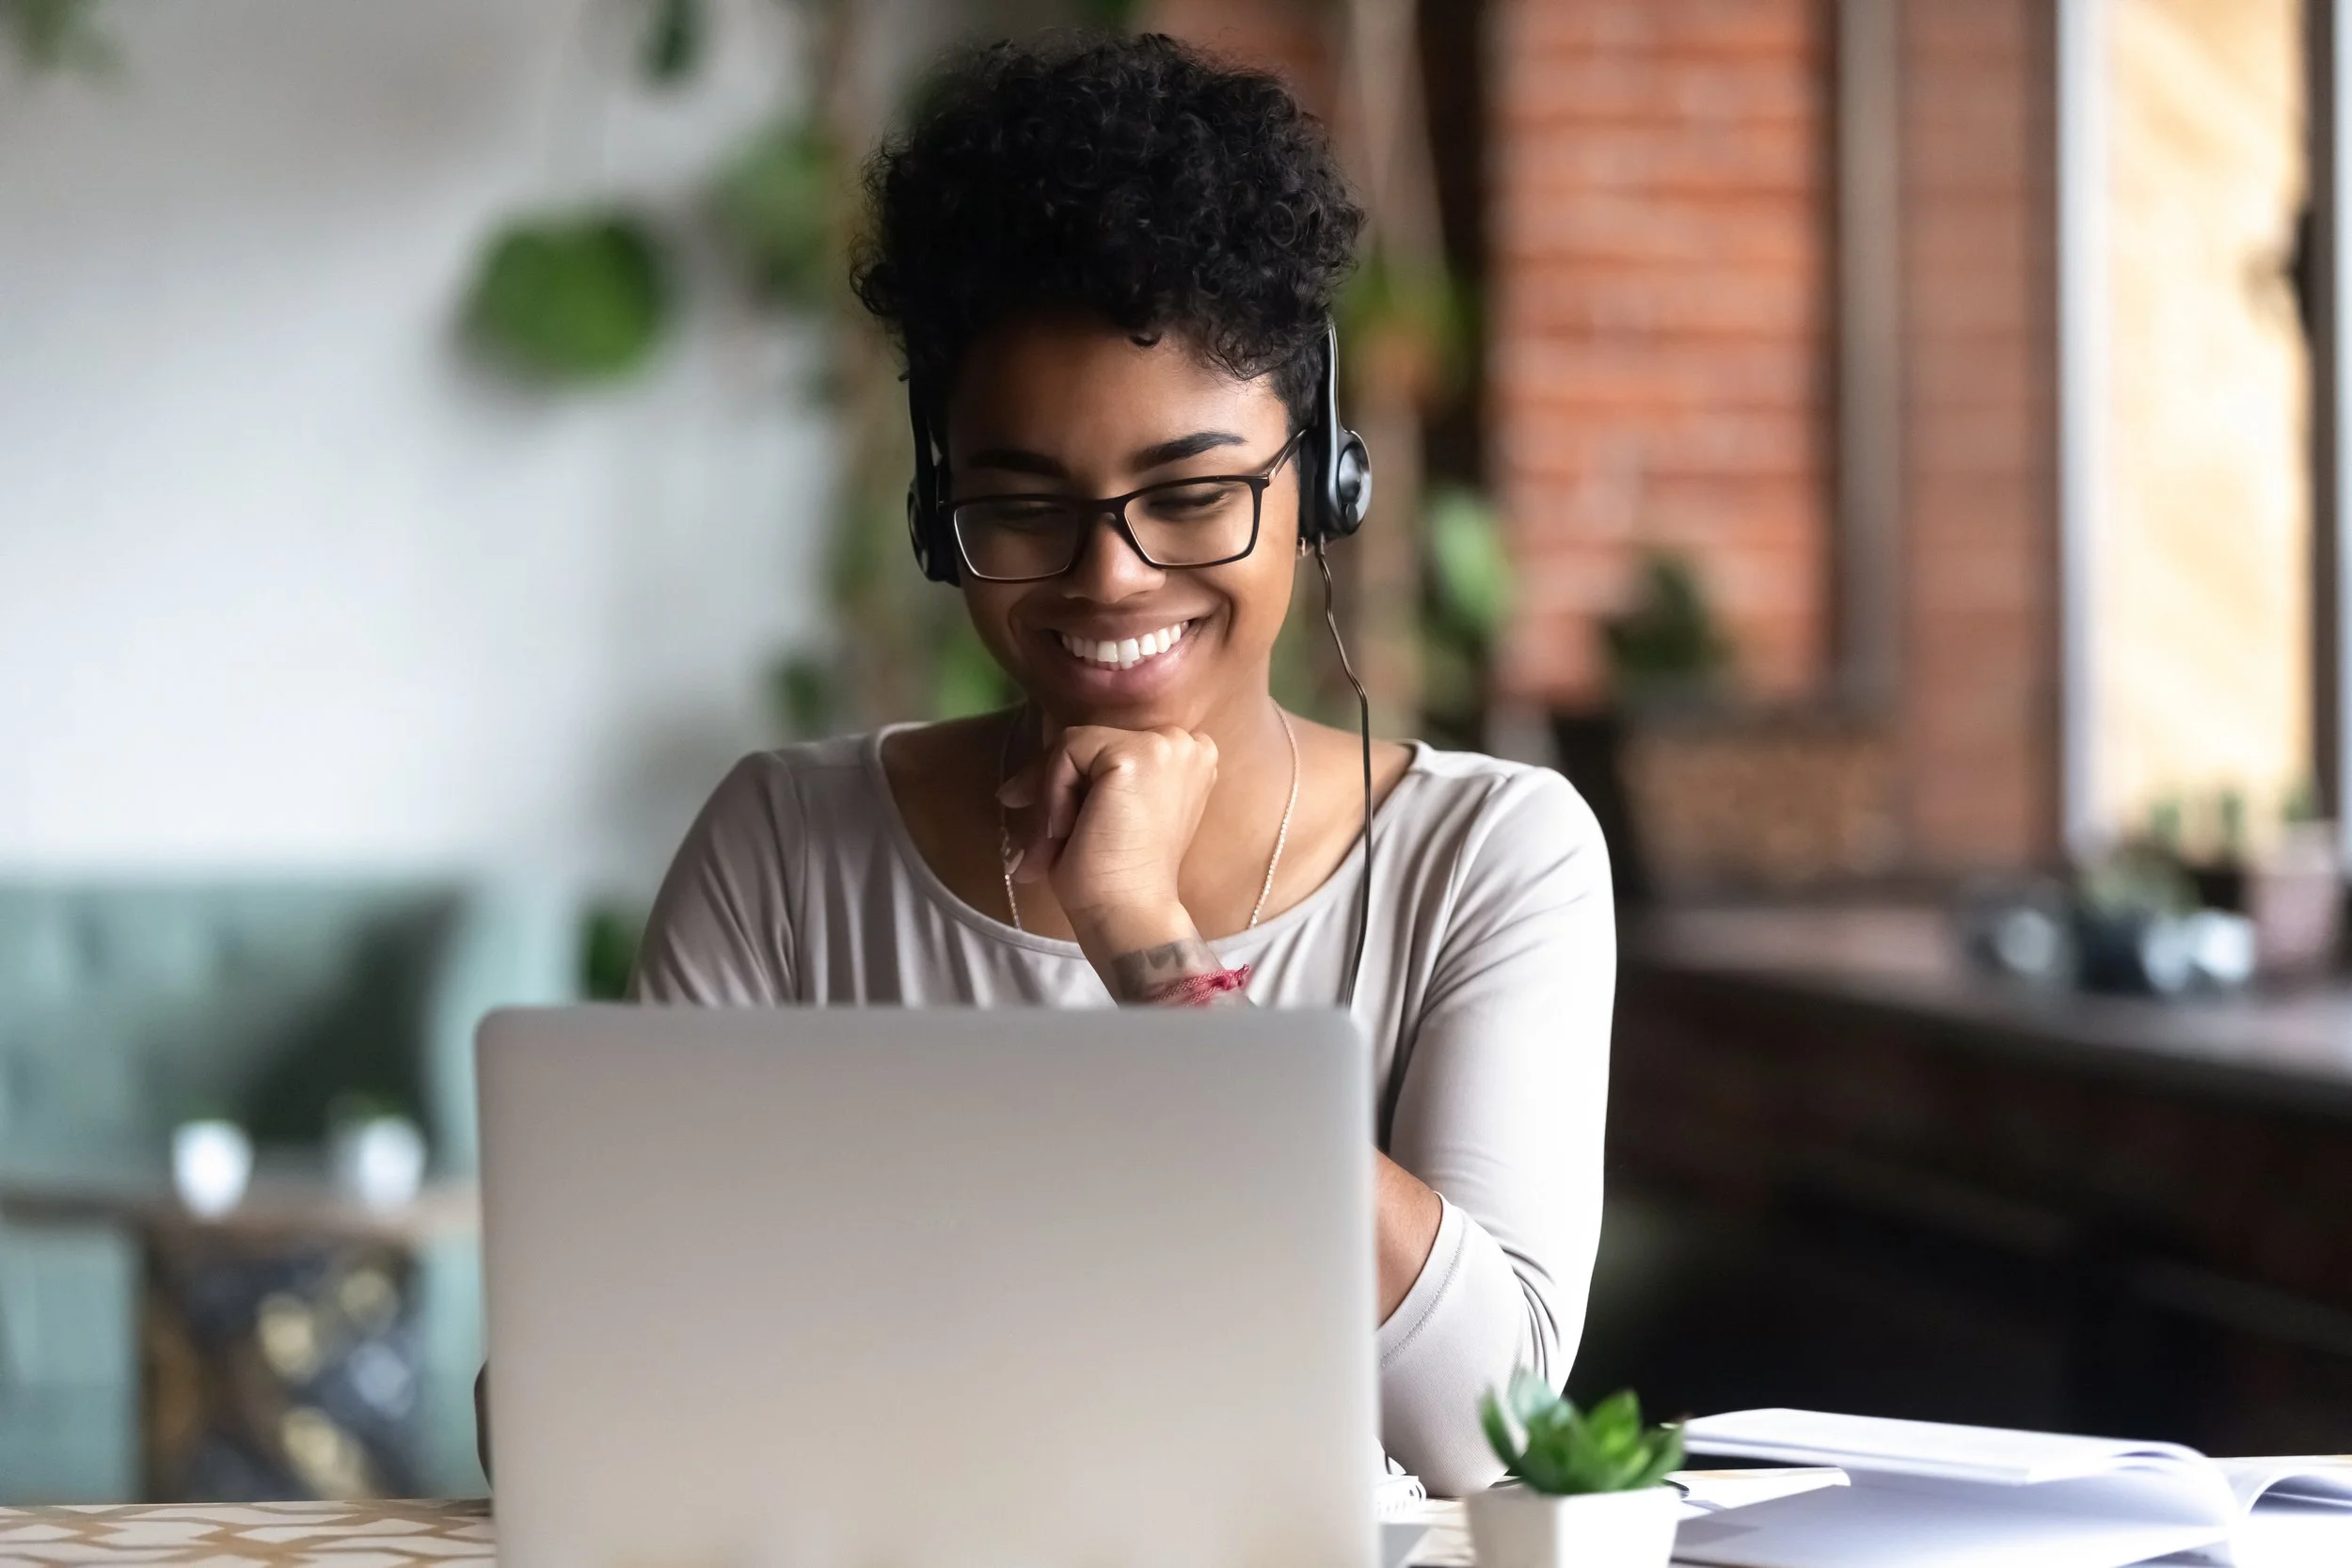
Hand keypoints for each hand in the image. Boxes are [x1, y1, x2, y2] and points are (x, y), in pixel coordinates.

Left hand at [997, 724, 1217, 959]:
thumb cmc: (1117, 877)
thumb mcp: (1105, 816)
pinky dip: (1053, 792)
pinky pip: (1068, 751)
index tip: (1050, 819)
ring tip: (1052, 844)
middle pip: (1092, 741)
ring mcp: (1164, 745)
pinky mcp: (1136, 754)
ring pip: (1076, 745)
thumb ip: (1085, 784)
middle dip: (1054, 784)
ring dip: (1053, 794)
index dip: (1075, 777)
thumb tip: (1013, 790)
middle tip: (1036, 838)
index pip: (1112, 747)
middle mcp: (1183, 743)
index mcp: (1186, 759)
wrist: (1130, 913)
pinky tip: (1066, 830)